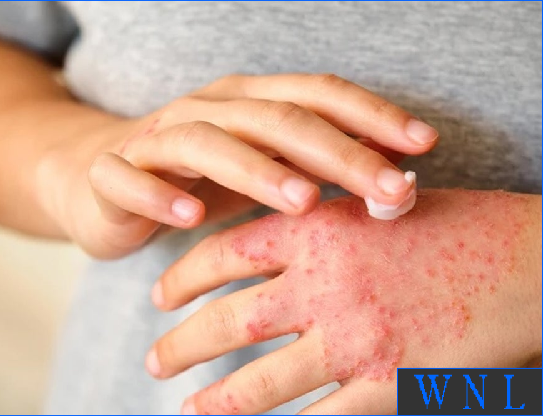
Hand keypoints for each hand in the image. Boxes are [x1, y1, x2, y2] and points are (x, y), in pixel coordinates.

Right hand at [37, 73, 436, 257]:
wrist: (101, 178)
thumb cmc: (197, 178)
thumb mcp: (261, 170)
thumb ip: (315, 167)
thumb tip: (395, 179)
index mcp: (248, 102)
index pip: (317, 96)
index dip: (371, 115)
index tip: (425, 146)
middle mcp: (206, 109)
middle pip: (275, 119)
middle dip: (337, 152)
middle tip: (389, 189)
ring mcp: (156, 139)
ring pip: (207, 143)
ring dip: (256, 169)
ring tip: (303, 200)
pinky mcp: (112, 173)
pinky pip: (132, 180)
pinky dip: (160, 195)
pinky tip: (191, 216)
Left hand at [149, 190, 540, 414]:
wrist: (528, 263)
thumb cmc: (454, 226)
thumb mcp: (374, 208)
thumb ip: (318, 225)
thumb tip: (264, 248)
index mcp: (318, 230)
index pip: (224, 254)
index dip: (183, 276)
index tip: (161, 295)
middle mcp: (325, 286)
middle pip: (228, 321)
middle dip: (181, 343)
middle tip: (154, 358)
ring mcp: (353, 340)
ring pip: (260, 379)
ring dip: (215, 397)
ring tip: (186, 406)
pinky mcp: (386, 385)